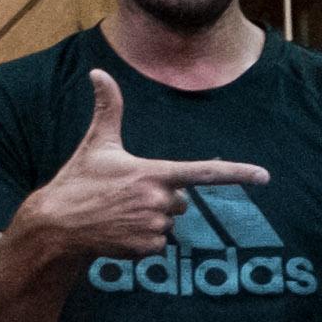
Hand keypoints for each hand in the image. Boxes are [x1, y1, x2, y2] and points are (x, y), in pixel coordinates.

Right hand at [12, 68, 271, 261]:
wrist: (57, 225)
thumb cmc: (78, 181)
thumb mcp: (96, 144)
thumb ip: (108, 109)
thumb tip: (97, 72)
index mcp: (153, 173)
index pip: (204, 173)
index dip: (238, 173)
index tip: (265, 176)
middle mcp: (160, 201)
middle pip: (182, 199)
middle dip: (162, 197)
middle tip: (129, 195)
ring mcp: (155, 227)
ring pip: (170, 222)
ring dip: (153, 219)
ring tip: (121, 213)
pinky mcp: (148, 248)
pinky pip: (160, 243)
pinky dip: (144, 239)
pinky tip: (121, 231)